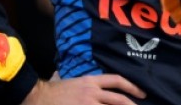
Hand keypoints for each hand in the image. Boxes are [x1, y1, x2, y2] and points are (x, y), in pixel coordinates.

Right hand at [22, 73, 145, 104]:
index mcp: (90, 81)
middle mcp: (92, 93)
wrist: (37, 97)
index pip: (117, 81)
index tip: (142, 94)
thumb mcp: (72, 80)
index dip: (132, 87)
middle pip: (119, 100)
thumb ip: (84, 82)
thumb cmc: (53, 90)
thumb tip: (92, 82)